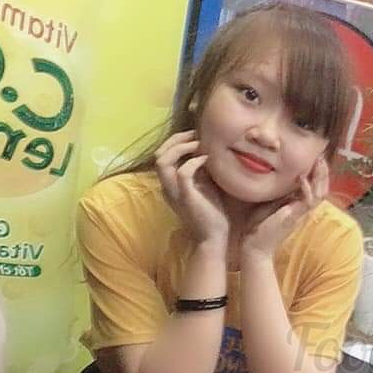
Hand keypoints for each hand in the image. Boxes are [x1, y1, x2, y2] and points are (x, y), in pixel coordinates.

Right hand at [155, 130, 229, 246]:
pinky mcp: (186, 197)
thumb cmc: (212, 213)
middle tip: (195, 134)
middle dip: (175, 140)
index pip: (162, 156)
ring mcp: (174, 192)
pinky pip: (182, 172)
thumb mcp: (205, 186)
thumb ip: (200, 170)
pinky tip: (206, 159)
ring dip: (180, 147)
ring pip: (163, 161)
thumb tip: (205, 150)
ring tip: (198, 143)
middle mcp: (167, 187)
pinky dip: (193, 161)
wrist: (214, 238)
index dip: (175, 142)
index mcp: (170, 184)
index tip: (194, 135)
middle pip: (158, 154)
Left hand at [240, 157, 329, 261]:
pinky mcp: (295, 217)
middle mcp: (303, 210)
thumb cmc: (258, 226)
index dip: (318, 174)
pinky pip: (308, 202)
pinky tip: (302, 178)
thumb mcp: (269, 202)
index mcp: (298, 206)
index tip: (316, 158)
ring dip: (320, 178)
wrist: (255, 246)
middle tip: (321, 156)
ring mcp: (300, 214)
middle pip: (323, 189)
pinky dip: (307, 189)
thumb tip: (275, 173)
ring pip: (320, 194)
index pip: (316, 188)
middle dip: (323, 173)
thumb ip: (277, 191)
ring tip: (318, 162)